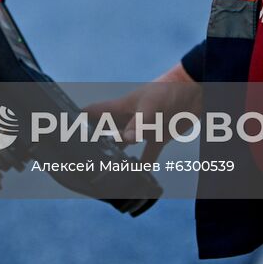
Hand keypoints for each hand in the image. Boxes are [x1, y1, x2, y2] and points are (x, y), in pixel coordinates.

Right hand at [84, 64, 201, 164]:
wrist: (196, 89)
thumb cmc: (169, 89)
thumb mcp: (151, 105)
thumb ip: (138, 123)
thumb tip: (125, 140)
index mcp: (121, 106)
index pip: (94, 112)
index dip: (79, 120)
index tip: (65, 130)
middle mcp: (129, 117)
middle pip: (106, 130)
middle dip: (96, 140)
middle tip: (84, 156)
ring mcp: (143, 127)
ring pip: (125, 143)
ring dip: (117, 154)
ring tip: (106, 168)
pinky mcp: (159, 136)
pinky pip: (148, 154)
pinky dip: (143, 163)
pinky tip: (138, 173)